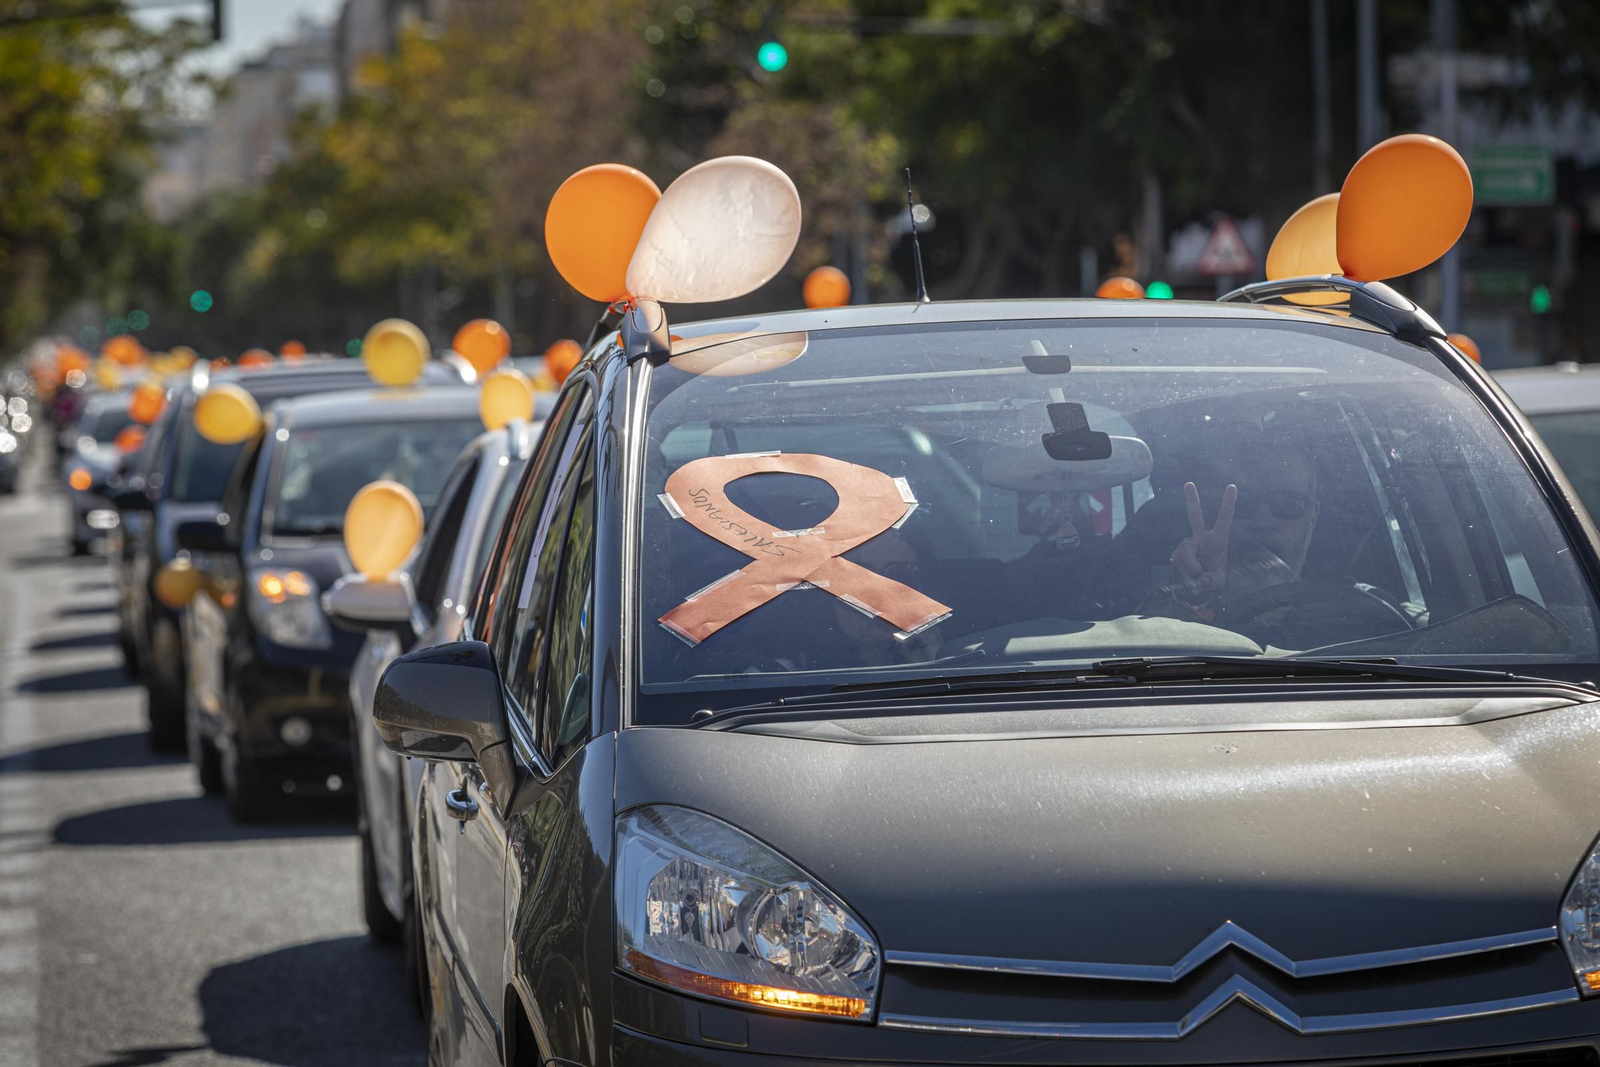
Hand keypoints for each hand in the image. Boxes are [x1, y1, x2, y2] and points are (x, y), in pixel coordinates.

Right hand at [1170, 481, 1236, 602]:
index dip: (1228, 504)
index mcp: (1218, 540)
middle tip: (1189, 483)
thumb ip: (1212, 581)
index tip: (1232, 486)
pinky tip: (1190, 587)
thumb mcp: (1218, 584)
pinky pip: (1180, 568)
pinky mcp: (1175, 556)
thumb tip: (1201, 578)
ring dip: (1194, 576)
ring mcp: (1185, 546)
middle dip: (1191, 500)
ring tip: (1199, 588)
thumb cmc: (1211, 584)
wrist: (1194, 593)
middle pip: (1194, 516)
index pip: (1224, 520)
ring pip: (1186, 556)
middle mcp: (1200, 538)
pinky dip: (1186, 582)